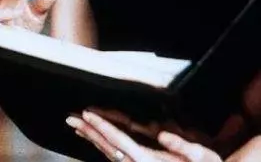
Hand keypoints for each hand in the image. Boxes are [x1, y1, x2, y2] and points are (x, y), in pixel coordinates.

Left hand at [67, 110, 222, 160]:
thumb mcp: (201, 157)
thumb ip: (182, 145)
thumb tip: (162, 134)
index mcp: (148, 160)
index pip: (119, 139)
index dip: (101, 125)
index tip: (86, 114)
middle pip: (107, 146)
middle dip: (87, 130)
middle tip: (69, 118)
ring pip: (108, 152)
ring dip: (91, 138)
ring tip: (75, 126)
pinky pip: (114, 156)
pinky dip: (101, 145)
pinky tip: (95, 140)